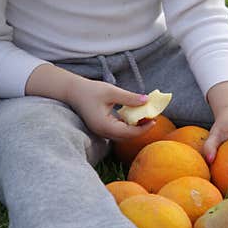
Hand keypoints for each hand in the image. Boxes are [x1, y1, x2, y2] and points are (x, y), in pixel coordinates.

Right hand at [26, 63, 153, 140]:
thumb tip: (147, 101)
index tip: (154, 120)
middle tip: (153, 118)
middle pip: (126, 136)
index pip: (128, 133)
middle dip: (141, 129)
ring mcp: (101, 131)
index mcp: (104, 125)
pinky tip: (135, 116)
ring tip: (146, 117)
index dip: (143, 128)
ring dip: (135, 128)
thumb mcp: (111, 92)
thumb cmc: (91, 90)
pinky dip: (128, 125)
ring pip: (123, 135)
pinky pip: (118, 130)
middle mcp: (102, 132)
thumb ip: (129, 98)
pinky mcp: (102, 127)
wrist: (73, 91)